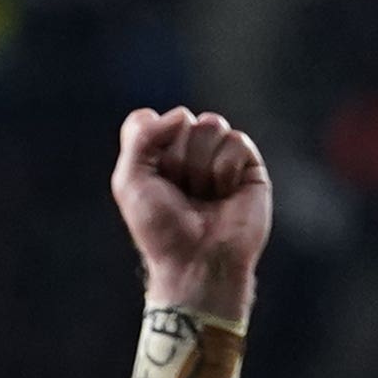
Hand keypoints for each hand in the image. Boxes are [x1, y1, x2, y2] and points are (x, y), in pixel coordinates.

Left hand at [116, 104, 270, 320]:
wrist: (196, 261)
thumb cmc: (160, 229)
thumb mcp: (129, 182)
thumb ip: (139, 136)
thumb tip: (183, 116)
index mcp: (156, 155)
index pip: (148, 120)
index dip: (149, 145)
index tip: (153, 180)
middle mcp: (188, 151)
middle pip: (182, 120)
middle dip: (177, 159)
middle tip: (181, 194)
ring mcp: (219, 156)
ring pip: (211, 124)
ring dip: (200, 166)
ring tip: (203, 196)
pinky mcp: (248, 166)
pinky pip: (236, 141)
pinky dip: (225, 170)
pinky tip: (225, 194)